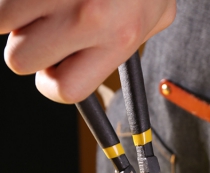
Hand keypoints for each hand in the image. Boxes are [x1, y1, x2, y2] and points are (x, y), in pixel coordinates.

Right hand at [0, 0, 175, 102]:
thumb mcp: (157, 15)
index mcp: (118, 38)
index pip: (65, 89)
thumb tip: (92, 69)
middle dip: (28, 45)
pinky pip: (3, 0)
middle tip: (45, 25)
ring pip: (1, 20)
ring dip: (15, 11)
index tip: (52, 69)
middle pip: (20, 59)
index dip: (51, 83)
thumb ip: (125, 48)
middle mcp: (88, 16)